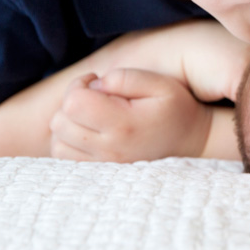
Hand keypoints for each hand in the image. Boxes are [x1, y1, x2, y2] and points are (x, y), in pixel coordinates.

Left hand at [50, 68, 211, 161]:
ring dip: (68, 122)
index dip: (78, 85)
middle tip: (96, 94)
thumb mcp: (160, 84)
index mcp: (123, 125)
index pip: (73, 102)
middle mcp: (109, 149)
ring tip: (93, 112)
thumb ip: (126, 77)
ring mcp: (104, 164)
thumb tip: (95, 84)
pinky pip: (63, 157)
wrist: (192, 141)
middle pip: (60, 121)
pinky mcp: (100, 171)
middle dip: (72, 100)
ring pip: (57, 141)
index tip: (96, 81)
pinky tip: (89, 128)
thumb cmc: (176, 108)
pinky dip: (68, 140)